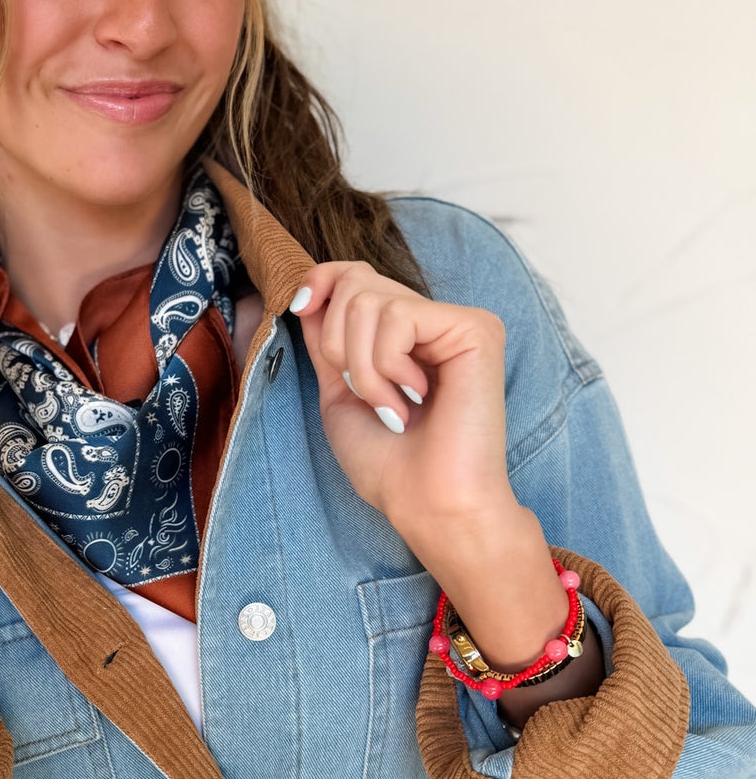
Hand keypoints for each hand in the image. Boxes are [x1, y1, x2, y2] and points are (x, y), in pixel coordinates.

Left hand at [289, 263, 515, 539]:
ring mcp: (458, 323)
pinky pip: (399, 318)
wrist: (426, 505)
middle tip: (364, 394)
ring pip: (370, 299)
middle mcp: (435, 321)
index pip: (357, 273)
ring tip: (391, 407)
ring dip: (361, 367)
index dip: (323, 280)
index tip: (301, 308)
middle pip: (357, 281)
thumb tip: (312, 292)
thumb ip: (328, 340)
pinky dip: (386, 366)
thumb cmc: (388, 464)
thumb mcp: (339, 392)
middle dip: (336, 343)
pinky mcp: (476, 330)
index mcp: (407, 335)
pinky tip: (413, 399)